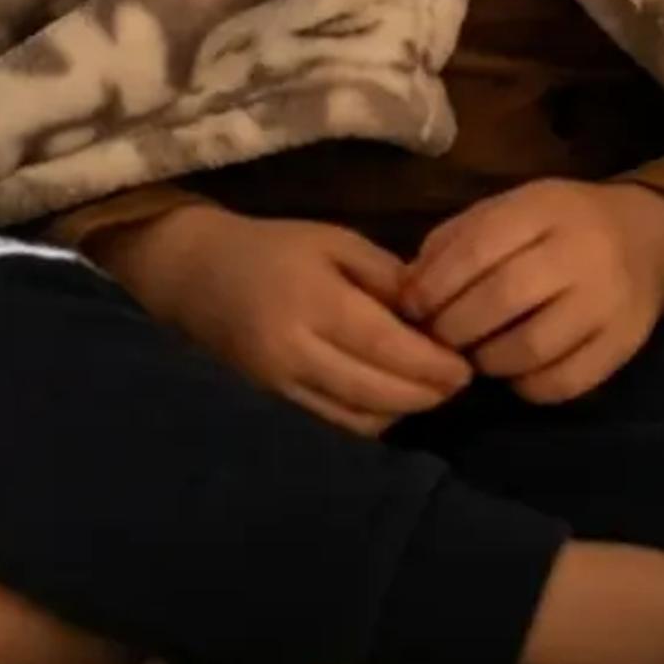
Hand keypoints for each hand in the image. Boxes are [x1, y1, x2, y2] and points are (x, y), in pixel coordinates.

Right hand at [96, 205, 474, 436]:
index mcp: (314, 301)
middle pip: (377, 390)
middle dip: (427, 393)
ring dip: (404, 410)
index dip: (432, 364)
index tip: (467, 366)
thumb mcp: (334, 241)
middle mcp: (296, 351)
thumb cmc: (273, 248)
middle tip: (461, 382)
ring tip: (432, 391)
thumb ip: (387, 275)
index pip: (386, 346)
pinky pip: (335, 423)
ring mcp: (282, 384)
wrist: (196, 275)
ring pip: (358, 416)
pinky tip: (393, 401)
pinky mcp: (275, 403)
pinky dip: (372, 419)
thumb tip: (437, 310)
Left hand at [397, 180, 663, 406]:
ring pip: (531, 349)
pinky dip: (526, 386)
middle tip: (438, 340)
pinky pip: (563, 383)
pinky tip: (514, 371)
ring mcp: (609, 301)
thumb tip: (407, 292)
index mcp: (545, 208)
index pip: (478, 248)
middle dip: (454, 328)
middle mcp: (583, 252)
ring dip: (487, 361)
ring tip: (475, 355)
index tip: (412, 308)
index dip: (435, 285)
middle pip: (502, 299)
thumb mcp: (507, 211)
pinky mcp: (624, 345)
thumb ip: (454, 243)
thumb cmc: (555, 226)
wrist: (643, 239)